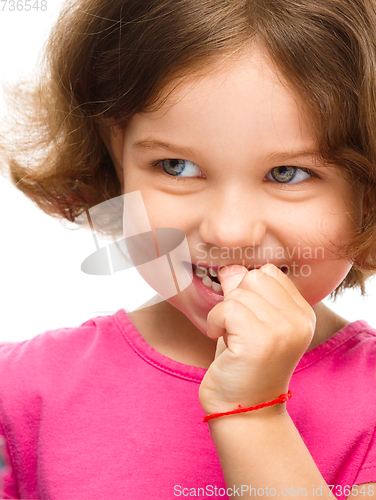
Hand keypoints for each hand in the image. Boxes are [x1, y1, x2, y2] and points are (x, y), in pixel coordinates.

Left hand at [199, 263, 315, 415]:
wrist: (244, 409)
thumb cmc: (244, 363)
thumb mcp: (250, 321)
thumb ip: (246, 292)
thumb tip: (230, 266)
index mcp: (302, 314)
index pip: (269, 274)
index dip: (247, 289)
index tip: (243, 315)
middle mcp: (298, 320)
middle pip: (254, 278)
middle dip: (236, 298)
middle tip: (235, 327)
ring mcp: (282, 330)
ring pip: (238, 293)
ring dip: (222, 313)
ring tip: (229, 336)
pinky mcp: (261, 340)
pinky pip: (227, 308)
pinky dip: (214, 321)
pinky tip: (219, 339)